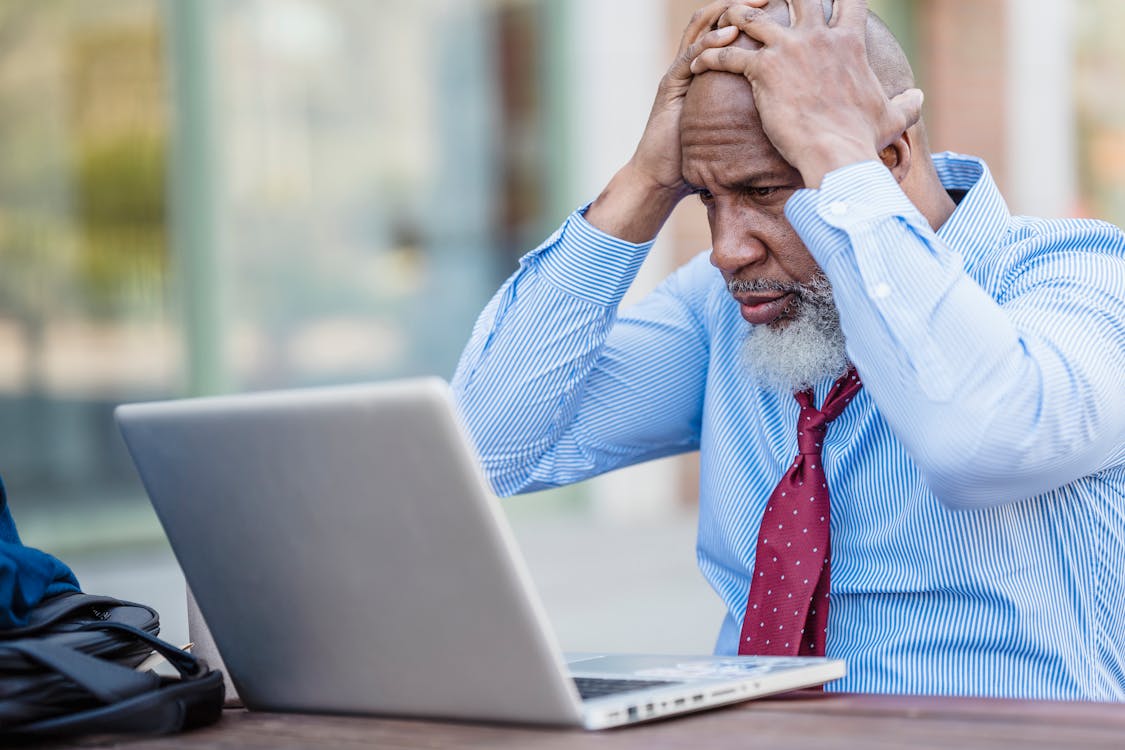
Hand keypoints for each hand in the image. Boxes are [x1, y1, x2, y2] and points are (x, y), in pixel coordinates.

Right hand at [585, 0, 762, 241]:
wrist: (663, 178)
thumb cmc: (699, 158)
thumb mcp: (735, 129)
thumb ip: (754, 114)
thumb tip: (795, 115)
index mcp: (709, 70)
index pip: (730, 29)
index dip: (753, 14)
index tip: (781, 8)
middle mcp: (693, 64)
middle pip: (716, 19)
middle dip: (743, 3)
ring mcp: (679, 72)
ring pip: (701, 28)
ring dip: (727, 12)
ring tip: (754, 5)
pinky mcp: (670, 86)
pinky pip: (689, 56)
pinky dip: (709, 43)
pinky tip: (730, 36)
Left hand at [689, 0, 923, 187]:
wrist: (836, 154)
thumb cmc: (862, 140)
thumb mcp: (892, 118)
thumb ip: (907, 104)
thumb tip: (920, 97)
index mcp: (849, 42)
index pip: (846, 0)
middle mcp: (818, 36)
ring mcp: (789, 49)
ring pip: (751, 16)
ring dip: (733, 17)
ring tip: (721, 22)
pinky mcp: (763, 69)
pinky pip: (727, 54)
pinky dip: (708, 57)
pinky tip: (696, 65)